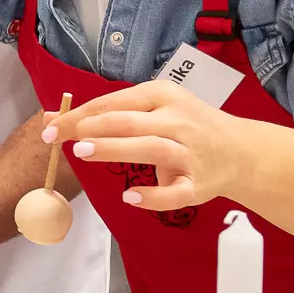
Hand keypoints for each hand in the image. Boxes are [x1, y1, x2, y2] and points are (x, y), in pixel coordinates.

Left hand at [44, 79, 253, 210]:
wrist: (242, 151)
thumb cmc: (185, 126)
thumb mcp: (151, 109)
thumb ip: (107, 113)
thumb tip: (52, 117)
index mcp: (163, 96)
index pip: (114, 103)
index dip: (80, 114)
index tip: (51, 126)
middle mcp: (178, 121)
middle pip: (129, 122)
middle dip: (92, 128)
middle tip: (61, 138)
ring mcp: (190, 153)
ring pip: (150, 149)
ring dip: (115, 149)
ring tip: (82, 152)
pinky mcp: (199, 184)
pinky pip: (175, 192)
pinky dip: (153, 196)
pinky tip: (129, 197)